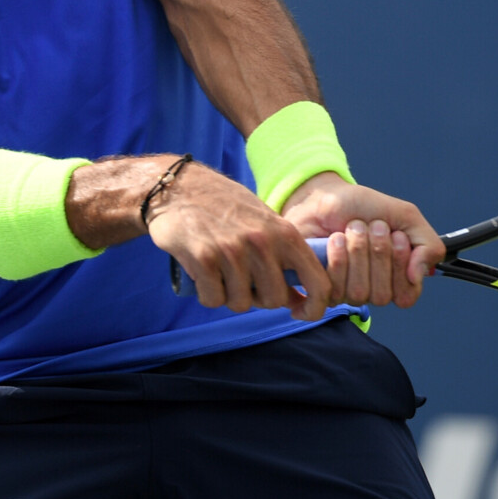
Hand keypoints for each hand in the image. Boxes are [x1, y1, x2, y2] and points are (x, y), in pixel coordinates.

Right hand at [148, 163, 333, 321]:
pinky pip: (213, 299)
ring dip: (228, 295)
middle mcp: (262, 242)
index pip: (318, 282)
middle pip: (274, 300)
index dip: (313, 307)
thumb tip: (298, 297)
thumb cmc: (224, 206)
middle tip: (243, 281)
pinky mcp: (204, 258)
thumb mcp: (264, 221)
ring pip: (241, 303)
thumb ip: (284, 255)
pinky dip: (207, 294)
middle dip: (258, 299)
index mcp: (284, 233)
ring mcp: (233, 251)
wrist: (179, 186)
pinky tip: (202, 274)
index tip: (299, 312)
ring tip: (219, 272)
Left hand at [280, 174, 443, 309]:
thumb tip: (418, 277)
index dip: (401, 266)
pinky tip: (336, 238)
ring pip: (360, 292)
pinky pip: (336, 287)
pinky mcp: (325, 289)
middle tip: (372, 226)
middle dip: (378, 253)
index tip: (397, 236)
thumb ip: (428, 245)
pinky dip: (339, 256)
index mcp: (398, 278)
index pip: (406, 296)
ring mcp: (349, 293)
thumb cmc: (365, 207)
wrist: (326, 196)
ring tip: (354, 228)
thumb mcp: (406, 217)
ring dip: (358, 251)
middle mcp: (375, 290)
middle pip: (383, 295)